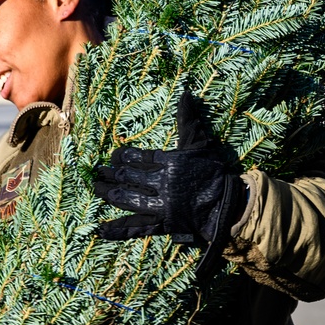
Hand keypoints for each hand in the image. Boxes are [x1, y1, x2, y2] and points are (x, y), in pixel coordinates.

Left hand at [94, 91, 244, 251]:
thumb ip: (188, 120)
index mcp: (168, 162)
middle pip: (128, 177)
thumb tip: (185, 94)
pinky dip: (117, 230)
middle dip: (110, 174)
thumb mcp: (200, 144)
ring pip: (127, 199)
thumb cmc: (213, 173)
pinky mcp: (162, 224)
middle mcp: (160, 183)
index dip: (122, 156)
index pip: (137, 157)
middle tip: (98, 172)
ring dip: (108, 194)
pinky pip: (136, 227)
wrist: (228, 205)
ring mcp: (160, 205)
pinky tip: (100, 230)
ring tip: (96, 189)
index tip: (112, 156)